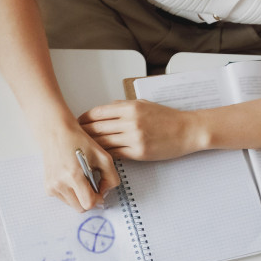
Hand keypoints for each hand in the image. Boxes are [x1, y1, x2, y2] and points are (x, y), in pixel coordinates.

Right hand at [31, 117, 118, 211]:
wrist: (57, 133)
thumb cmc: (78, 141)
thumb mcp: (103, 156)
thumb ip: (111, 178)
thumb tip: (105, 192)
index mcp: (73, 175)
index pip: (88, 203)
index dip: (98, 199)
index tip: (100, 192)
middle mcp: (60, 183)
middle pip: (80, 208)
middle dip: (89, 199)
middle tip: (91, 185)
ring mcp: (52, 186)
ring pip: (72, 205)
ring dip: (79, 197)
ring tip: (81, 180)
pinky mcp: (48, 187)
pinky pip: (64, 199)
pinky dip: (71, 193)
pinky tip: (71, 179)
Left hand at [79, 100, 206, 160]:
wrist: (188, 130)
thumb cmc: (167, 118)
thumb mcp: (145, 104)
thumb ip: (124, 106)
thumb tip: (106, 109)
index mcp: (131, 107)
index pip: (98, 112)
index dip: (83, 118)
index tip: (77, 123)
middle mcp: (131, 121)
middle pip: (96, 128)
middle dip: (82, 133)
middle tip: (73, 138)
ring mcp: (134, 137)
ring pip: (103, 142)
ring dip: (90, 146)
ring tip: (81, 149)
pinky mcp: (138, 152)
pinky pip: (114, 154)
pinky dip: (103, 155)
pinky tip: (97, 156)